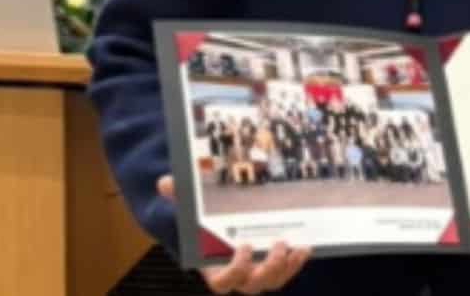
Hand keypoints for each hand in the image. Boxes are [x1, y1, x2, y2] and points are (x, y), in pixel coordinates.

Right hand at [157, 175, 311, 292]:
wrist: (218, 229)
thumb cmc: (202, 225)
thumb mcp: (191, 212)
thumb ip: (179, 199)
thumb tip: (165, 183)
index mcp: (214, 269)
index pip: (223, 283)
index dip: (235, 270)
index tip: (244, 246)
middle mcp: (238, 277)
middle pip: (254, 285)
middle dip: (268, 269)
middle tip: (278, 244)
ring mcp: (257, 274)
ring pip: (273, 281)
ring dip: (287, 267)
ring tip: (297, 247)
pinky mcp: (274, 267)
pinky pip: (286, 272)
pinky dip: (296, 263)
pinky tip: (304, 247)